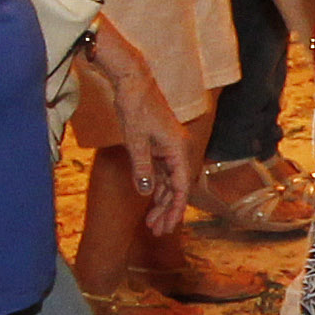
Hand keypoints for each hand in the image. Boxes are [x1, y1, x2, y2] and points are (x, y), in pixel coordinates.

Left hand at [81, 23, 194, 228]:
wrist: (133, 82)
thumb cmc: (136, 108)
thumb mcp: (136, 140)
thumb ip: (142, 168)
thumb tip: (147, 193)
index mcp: (179, 150)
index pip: (181, 187)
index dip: (175, 209)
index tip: (168, 226)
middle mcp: (179, 150)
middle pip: (177, 188)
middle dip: (168, 211)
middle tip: (158, 232)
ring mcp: (170, 148)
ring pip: (170, 182)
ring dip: (162, 202)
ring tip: (152, 223)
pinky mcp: (161, 145)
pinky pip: (163, 173)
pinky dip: (157, 188)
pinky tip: (151, 201)